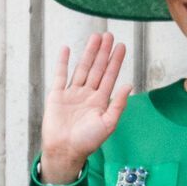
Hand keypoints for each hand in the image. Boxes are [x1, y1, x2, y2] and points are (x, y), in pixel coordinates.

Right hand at [39, 32, 131, 183]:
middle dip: (103, 52)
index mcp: (101, 101)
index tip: (121, 46)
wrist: (65, 150)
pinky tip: (67, 49)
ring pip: (82, 68)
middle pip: (97, 68)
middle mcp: (87, 94)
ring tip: (95, 37)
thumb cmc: (88, 141)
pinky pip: (60, 75)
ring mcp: (72, 93)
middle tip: (109, 35)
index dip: (115, 61)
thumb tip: (129, 84)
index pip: (110, 76)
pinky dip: (63, 62)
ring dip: (88, 53)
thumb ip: (118, 104)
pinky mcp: (57, 95)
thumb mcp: (108, 123)